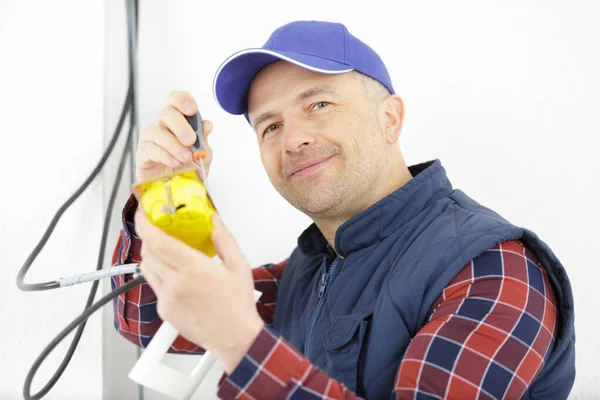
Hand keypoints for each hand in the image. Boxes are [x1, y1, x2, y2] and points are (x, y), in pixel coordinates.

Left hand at [135, 210, 263, 373]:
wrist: (234, 338)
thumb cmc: (237, 305)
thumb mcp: (238, 266)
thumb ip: (224, 239)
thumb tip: (214, 220)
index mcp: (194, 270)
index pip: (158, 242)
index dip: (145, 224)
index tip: (143, 213)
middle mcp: (176, 284)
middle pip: (148, 252)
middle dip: (148, 236)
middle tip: (156, 227)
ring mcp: (167, 299)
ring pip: (146, 268)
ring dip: (151, 254)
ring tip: (163, 248)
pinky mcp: (164, 310)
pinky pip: (153, 285)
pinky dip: (158, 273)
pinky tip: (172, 272)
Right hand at [136, 91, 213, 182]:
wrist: (177, 191)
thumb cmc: (188, 170)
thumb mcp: (202, 157)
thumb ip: (204, 142)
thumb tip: (207, 125)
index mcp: (179, 121)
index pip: (176, 101)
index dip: (183, 100)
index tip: (192, 109)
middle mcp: (164, 126)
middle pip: (167, 113)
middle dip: (181, 126)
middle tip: (191, 140)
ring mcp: (151, 139)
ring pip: (158, 131)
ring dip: (174, 144)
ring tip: (185, 157)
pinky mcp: (143, 154)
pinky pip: (151, 149)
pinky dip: (165, 155)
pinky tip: (175, 162)